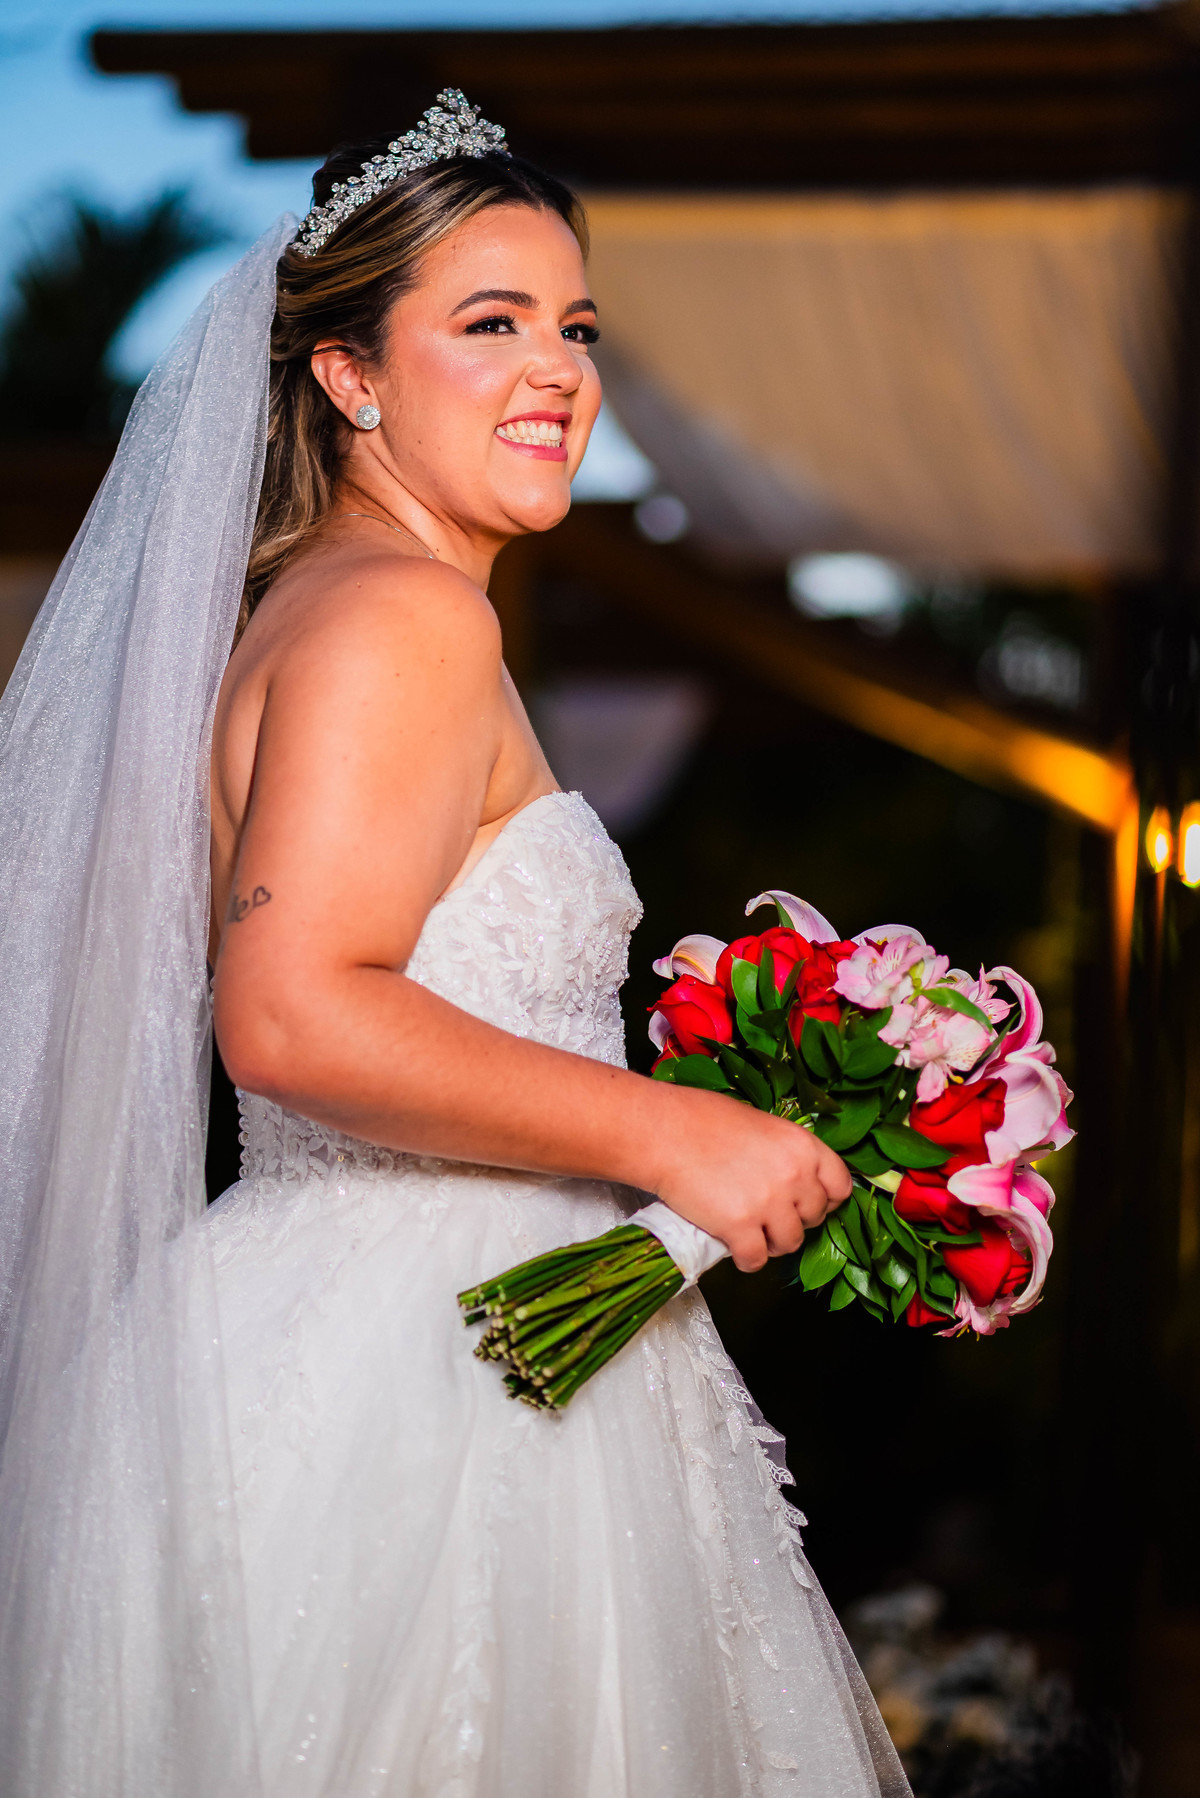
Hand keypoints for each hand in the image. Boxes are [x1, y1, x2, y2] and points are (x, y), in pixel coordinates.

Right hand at [649, 1086, 851, 1272]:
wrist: (663, 1133)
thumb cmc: (703, 1120)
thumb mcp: (760, 1124)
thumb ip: (785, 1154)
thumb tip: (794, 1180)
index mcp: (803, 1146)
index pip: (840, 1186)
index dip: (824, 1199)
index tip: (806, 1203)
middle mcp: (794, 1176)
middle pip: (814, 1218)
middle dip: (793, 1220)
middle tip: (768, 1214)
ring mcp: (768, 1204)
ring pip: (790, 1244)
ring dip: (772, 1243)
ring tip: (752, 1232)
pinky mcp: (740, 1228)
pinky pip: (757, 1260)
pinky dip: (747, 1259)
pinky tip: (734, 1246)